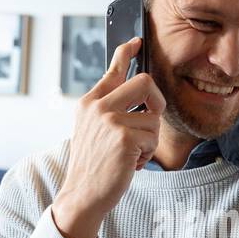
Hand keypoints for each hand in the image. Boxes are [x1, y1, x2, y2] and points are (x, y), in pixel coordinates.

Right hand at [52, 37, 165, 237]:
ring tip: (131, 154)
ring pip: (153, 118)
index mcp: (89, 103)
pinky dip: (147, 155)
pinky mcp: (124, 137)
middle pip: (145, 83)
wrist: (82, 195)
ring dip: (149, 140)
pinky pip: (152, 138)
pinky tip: (131, 164)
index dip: (127, 52)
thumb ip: (109, 111)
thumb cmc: (92, 166)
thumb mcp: (93, 131)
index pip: (113, 70)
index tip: (137, 42)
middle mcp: (98, 106)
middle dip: (157, 102)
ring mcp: (110, 120)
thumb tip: (140, 95)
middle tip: (150, 120)